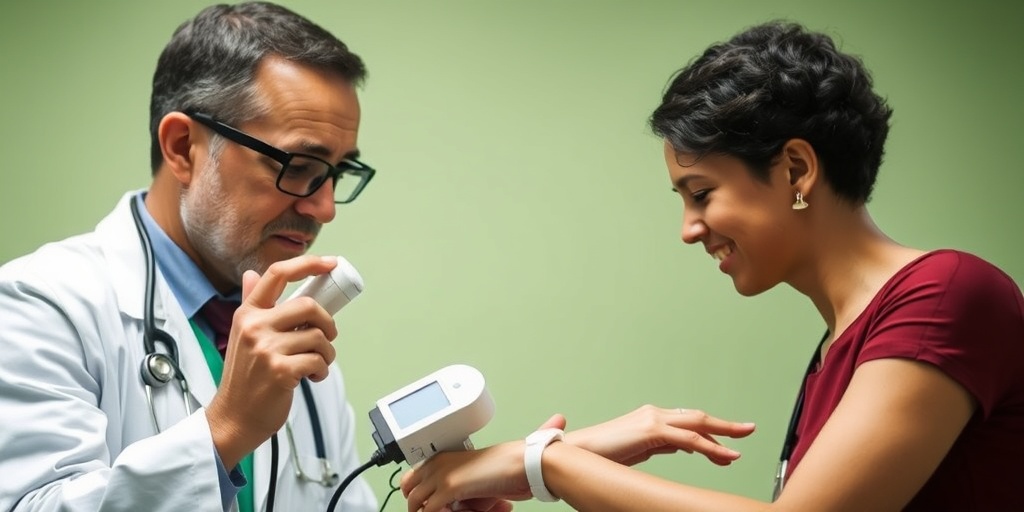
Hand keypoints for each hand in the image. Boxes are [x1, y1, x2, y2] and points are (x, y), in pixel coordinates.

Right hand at [206, 255, 339, 467]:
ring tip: (315, 364)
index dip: (308, 263)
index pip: (277, 274)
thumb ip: (251, 304)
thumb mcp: (242, 335)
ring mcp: (266, 348)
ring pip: (319, 336)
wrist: (234, 417)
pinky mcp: (280, 370)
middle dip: (327, 323)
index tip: (330, 263)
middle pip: (309, 306)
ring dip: (326, 353)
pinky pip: (318, 360)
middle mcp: (254, 326)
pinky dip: (322, 370)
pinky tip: (311, 377)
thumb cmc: (244, 378)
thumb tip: (251, 274)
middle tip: (327, 337)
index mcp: (248, 313)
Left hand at [401, 442, 529, 511]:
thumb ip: (452, 491)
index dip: (414, 494)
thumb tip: (446, 506)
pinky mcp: (448, 487)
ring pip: (414, 502)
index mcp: (440, 458)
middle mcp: (437, 463)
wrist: (518, 464)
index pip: (411, 478)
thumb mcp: (470, 479)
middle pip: (406, 488)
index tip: (424, 507)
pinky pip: (428, 511)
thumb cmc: (502, 470)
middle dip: (415, 505)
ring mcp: (440, 474)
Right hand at [559, 405, 755, 465]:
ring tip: (742, 442)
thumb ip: (659, 445)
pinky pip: (688, 439)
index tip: (729, 441)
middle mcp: (655, 414)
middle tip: (748, 430)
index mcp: (651, 418)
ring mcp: (653, 420)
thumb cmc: (602, 455)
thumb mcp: (638, 451)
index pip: (689, 422)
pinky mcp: (650, 430)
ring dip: (723, 433)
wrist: (576, 452)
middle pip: (698, 418)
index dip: (712, 430)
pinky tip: (724, 455)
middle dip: (725, 425)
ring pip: (697, 425)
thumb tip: (678, 447)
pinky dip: (709, 447)